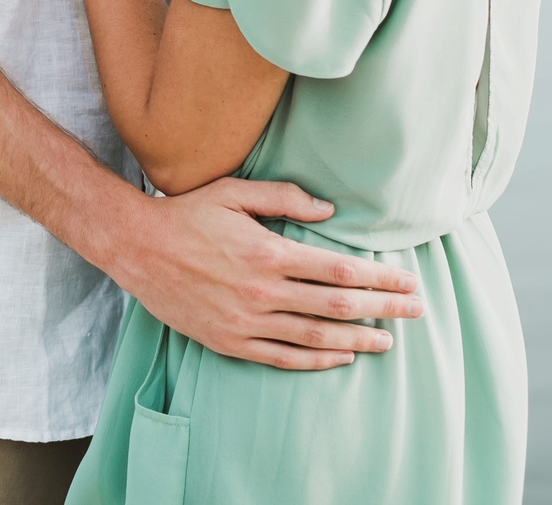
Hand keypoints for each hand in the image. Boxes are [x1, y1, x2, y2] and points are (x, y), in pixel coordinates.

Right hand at [109, 179, 425, 369]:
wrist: (136, 248)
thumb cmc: (186, 213)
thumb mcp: (234, 191)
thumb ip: (283, 197)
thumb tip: (329, 209)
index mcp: (267, 252)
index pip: (339, 270)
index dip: (379, 277)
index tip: (407, 281)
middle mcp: (261, 291)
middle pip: (337, 305)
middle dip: (383, 309)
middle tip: (415, 311)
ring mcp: (246, 321)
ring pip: (315, 337)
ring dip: (357, 340)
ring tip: (387, 341)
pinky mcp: (230, 341)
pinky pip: (283, 358)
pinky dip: (317, 360)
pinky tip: (340, 356)